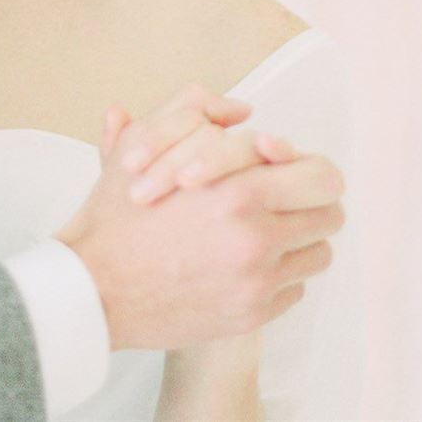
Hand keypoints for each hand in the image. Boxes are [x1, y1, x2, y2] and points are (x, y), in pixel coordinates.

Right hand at [57, 85, 346, 349]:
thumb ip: (189, 113)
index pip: (322, 177)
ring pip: (316, 254)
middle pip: (329, 215)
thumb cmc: (114, 221)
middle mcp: (256, 238)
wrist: (92, 287)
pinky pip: (294, 288)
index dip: (307, 168)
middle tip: (284, 201)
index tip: (287, 169)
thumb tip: (237, 108)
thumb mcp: (139, 149)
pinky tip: (242, 266)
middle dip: (310, 203)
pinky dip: (276, 276)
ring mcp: (258, 280)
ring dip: (296, 241)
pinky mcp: (253, 313)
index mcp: (237, 191)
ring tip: (262, 234)